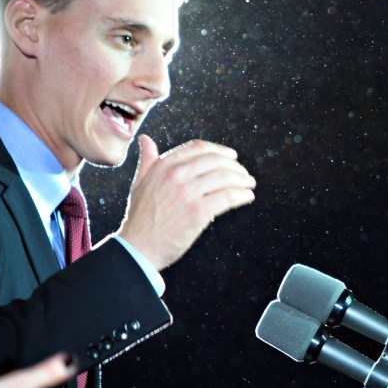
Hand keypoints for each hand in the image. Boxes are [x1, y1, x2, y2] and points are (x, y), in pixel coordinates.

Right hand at [116, 134, 255, 269]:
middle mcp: (176, 175)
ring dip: (242, 180)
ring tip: (249, 184)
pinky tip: (247, 197)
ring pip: (225, 178)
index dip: (219, 150)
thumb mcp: (140, 183)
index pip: (198, 148)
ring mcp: (188, 193)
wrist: (137, 247)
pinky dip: (242, 195)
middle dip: (235, 166)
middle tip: (244, 174)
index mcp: (163, 166)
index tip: (231, 157)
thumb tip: (145, 140)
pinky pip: (228, 197)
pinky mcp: (198, 212)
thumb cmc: (140, 217)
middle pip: (216, 161)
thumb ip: (148, 160)